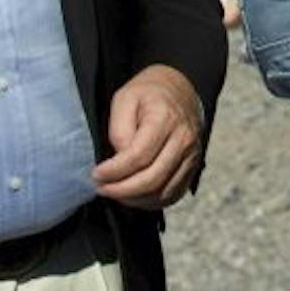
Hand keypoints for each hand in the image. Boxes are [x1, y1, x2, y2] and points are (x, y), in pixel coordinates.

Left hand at [93, 65, 203, 208]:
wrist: (180, 89)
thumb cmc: (148, 93)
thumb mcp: (125, 98)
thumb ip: (120, 129)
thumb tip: (119, 161)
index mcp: (166, 119)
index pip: (139, 156)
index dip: (114, 171)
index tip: (96, 175)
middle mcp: (184, 139)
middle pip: (152, 179)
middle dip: (121, 190)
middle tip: (101, 188)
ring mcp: (192, 155)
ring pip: (163, 192)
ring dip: (135, 200)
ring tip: (115, 192)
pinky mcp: (193, 166)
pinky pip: (173, 194)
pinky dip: (152, 202)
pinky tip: (134, 196)